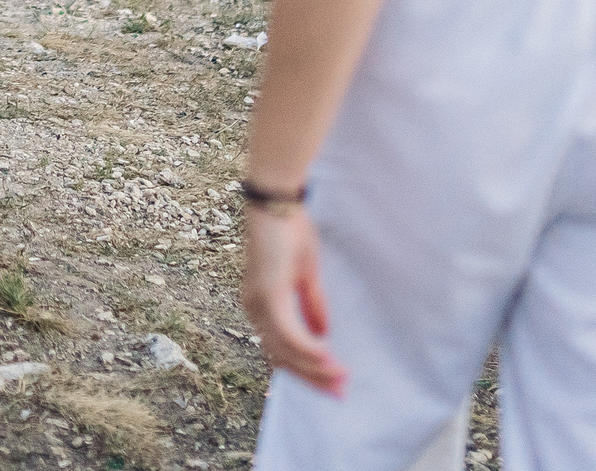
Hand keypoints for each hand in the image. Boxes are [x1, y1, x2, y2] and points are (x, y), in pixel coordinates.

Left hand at [240, 207, 345, 396]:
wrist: (276, 203)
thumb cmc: (290, 231)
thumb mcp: (306, 275)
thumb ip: (312, 305)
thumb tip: (324, 334)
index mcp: (260, 305)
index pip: (280, 349)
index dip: (305, 370)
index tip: (331, 385)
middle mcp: (254, 309)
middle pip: (282, 357)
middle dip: (313, 377)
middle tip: (339, 393)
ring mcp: (258, 304)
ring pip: (285, 350)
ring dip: (315, 366)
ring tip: (341, 376)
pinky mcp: (269, 295)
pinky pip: (289, 333)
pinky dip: (309, 348)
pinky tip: (328, 356)